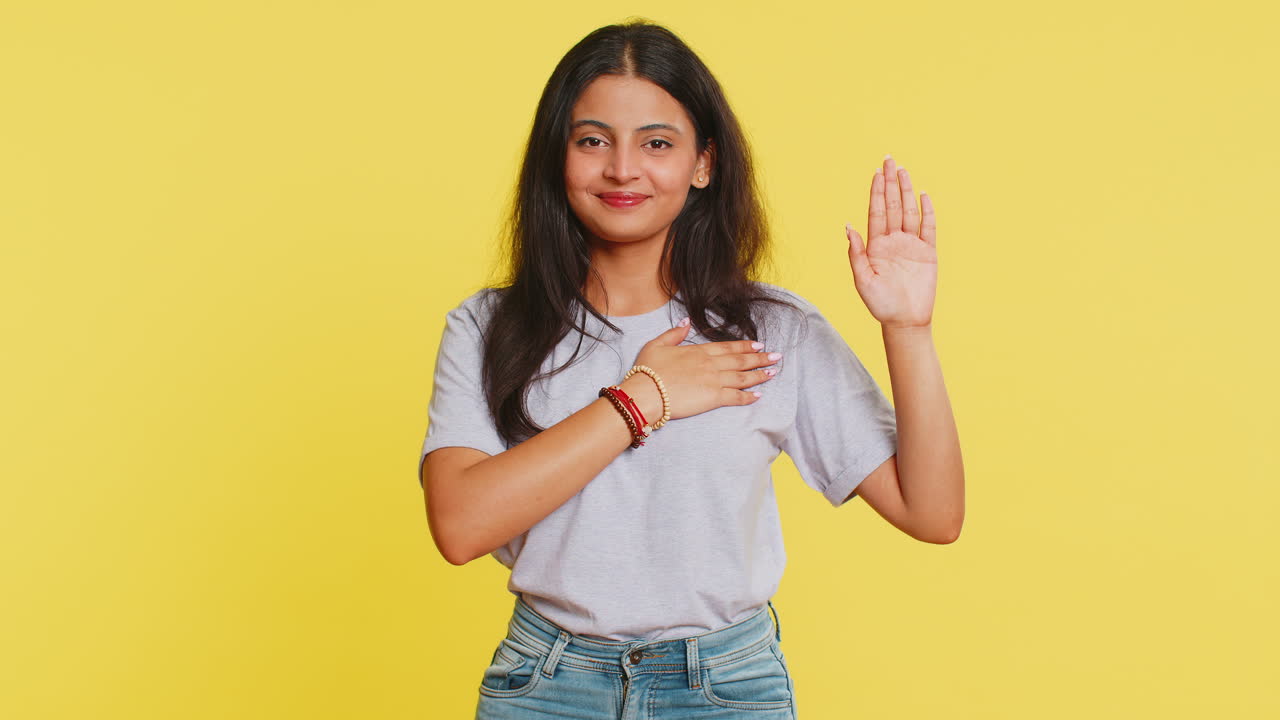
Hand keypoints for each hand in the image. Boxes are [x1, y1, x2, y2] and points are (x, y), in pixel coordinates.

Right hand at [623, 321, 780, 421]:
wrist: (645, 393)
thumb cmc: (647, 370)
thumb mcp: (657, 345)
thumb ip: (673, 333)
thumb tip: (685, 322)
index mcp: (698, 351)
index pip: (727, 347)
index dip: (744, 345)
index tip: (758, 344)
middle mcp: (710, 364)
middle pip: (740, 360)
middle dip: (760, 357)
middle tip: (776, 356)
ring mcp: (713, 380)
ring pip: (743, 377)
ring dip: (759, 374)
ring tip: (772, 372)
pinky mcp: (713, 398)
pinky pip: (736, 397)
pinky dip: (748, 397)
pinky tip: (759, 396)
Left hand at [845, 155, 937, 329]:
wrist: (904, 321)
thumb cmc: (880, 304)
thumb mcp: (863, 280)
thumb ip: (856, 253)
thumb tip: (848, 226)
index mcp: (876, 246)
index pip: (876, 212)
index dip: (876, 192)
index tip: (876, 173)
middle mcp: (893, 241)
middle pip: (892, 206)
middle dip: (890, 183)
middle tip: (890, 160)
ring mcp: (911, 245)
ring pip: (909, 212)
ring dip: (907, 191)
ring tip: (903, 171)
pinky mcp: (928, 253)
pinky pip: (928, 228)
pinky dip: (927, 212)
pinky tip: (923, 195)